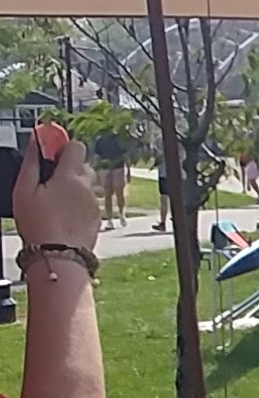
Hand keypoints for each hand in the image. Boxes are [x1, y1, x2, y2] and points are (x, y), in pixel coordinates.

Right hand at [12, 135, 99, 251]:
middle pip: (83, 165)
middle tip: (48, 179)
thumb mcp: (24, 189)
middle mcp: (88, 189)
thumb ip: (32, 161)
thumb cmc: (40, 225)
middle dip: (67, 168)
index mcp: (71, 177)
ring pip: (86, 186)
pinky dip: (78, 203)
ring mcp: (94, 205)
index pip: (75, 146)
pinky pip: (88, 203)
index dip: (61, 145)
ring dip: (73, 187)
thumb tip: (36, 140)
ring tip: (54, 200)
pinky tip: (63, 214)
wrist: (59, 256)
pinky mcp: (96, 219)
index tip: (49, 148)